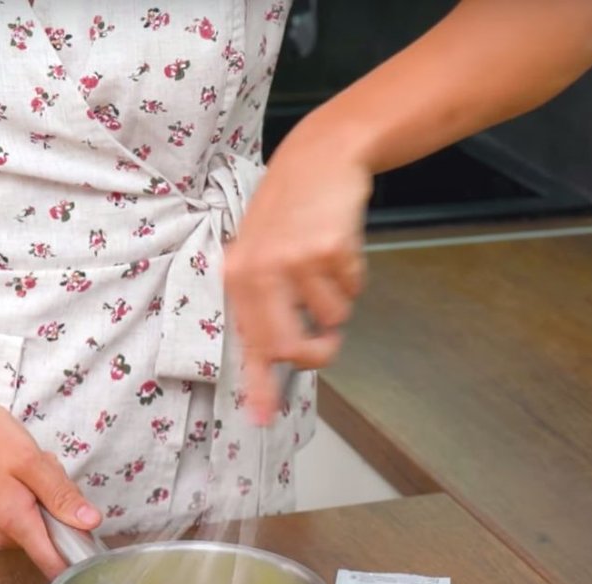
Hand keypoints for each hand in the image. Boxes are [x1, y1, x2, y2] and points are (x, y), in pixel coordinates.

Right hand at [0, 391, 99, 578]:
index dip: (77, 556)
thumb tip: (91, 522)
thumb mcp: (31, 462)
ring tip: (28, 466)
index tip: (90, 533)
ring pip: (40, 522)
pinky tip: (18, 470)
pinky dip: (30, 493)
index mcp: (15, 524)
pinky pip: (24, 513)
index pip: (53, 564)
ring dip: (45, 495)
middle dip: (60, 507)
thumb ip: (61, 495)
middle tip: (46, 473)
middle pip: (52, 537)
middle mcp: (2, 535)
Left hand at [224, 129, 370, 424]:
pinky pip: (353, 287)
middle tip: (326, 346)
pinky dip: (354, 274)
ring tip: (326, 267)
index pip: (247, 342)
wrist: (319, 157)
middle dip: (316, 354)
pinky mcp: (332, 249)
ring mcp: (297, 260)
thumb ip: (262, 307)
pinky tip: (339, 247)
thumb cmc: (287, 211)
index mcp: (238, 277)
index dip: (257, 385)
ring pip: (332, 316)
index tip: (263, 418)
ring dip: (338, 301)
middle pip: (290, 345)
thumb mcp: (258, 254)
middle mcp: (261, 271)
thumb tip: (273, 366)